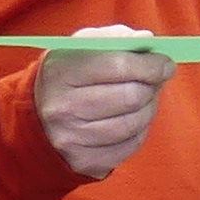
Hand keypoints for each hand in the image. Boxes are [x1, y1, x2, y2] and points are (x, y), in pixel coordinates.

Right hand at [36, 30, 175, 179]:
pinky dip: (139, 130)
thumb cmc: (67, 76)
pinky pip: (131, 145)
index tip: (165, 64)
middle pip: (131, 96)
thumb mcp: (79, 48)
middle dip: (152, 86)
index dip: (151, 65)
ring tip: (143, 98)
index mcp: (60, 72)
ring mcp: (72, 138)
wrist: (34, 119)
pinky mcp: (85, 161)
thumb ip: (113, 38)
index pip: (119, 65)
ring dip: (148, 108)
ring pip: (135, 122)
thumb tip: (146, 40)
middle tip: (156, 80)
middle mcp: (61, 107)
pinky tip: (131, 119)